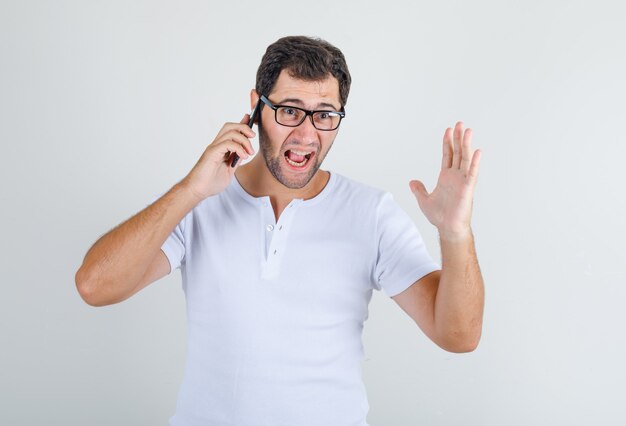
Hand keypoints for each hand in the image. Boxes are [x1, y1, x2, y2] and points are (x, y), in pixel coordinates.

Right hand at [180, 115, 255, 201]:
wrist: (198, 191)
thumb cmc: (210, 182)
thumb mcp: (229, 170)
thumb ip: (235, 161)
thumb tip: (245, 153)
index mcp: (220, 148)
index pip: (231, 131)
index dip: (242, 124)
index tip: (251, 120)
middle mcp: (216, 145)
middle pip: (230, 126)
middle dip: (244, 127)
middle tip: (253, 136)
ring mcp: (213, 148)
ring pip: (230, 132)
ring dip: (244, 140)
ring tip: (250, 152)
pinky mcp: (212, 153)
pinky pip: (227, 143)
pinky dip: (238, 148)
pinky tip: (243, 157)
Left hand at [410, 122, 480, 240]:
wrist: (448, 228)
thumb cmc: (439, 216)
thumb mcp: (424, 200)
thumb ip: (419, 189)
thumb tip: (412, 181)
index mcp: (446, 177)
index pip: (447, 155)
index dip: (447, 142)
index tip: (448, 130)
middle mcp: (455, 176)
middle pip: (458, 153)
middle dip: (458, 138)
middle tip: (460, 124)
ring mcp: (462, 181)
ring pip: (465, 159)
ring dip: (466, 145)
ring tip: (467, 130)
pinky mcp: (467, 188)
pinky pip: (472, 173)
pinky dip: (475, 163)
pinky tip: (477, 152)